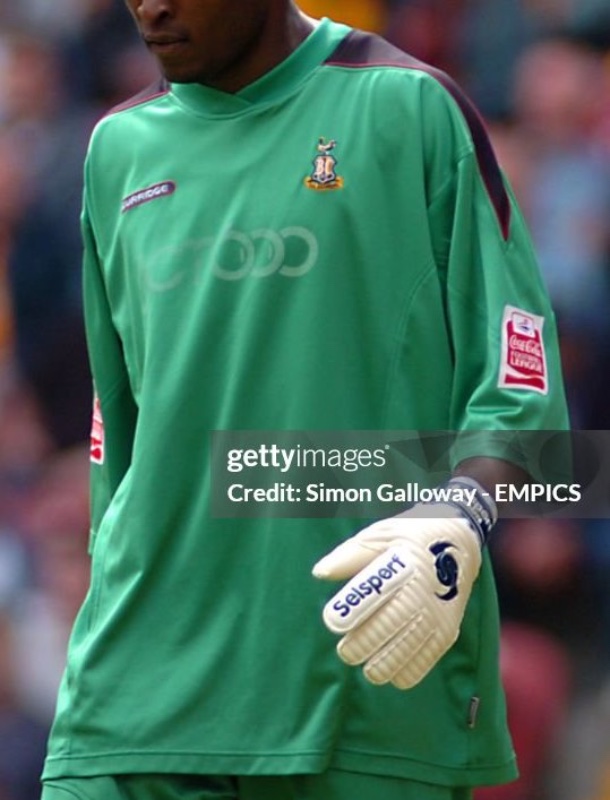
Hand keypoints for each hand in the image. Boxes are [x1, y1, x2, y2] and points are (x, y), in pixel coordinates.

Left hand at [312, 479, 495, 688]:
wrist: (459, 543)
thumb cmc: (409, 538)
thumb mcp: (380, 535)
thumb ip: (349, 555)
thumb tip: (320, 573)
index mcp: (402, 561)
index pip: (375, 589)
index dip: (352, 608)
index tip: (332, 621)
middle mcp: (422, 590)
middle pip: (388, 625)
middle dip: (362, 644)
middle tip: (346, 651)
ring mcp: (437, 614)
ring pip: (405, 650)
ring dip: (381, 665)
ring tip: (365, 664)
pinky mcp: (447, 632)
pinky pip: (424, 662)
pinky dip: (403, 672)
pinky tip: (389, 669)